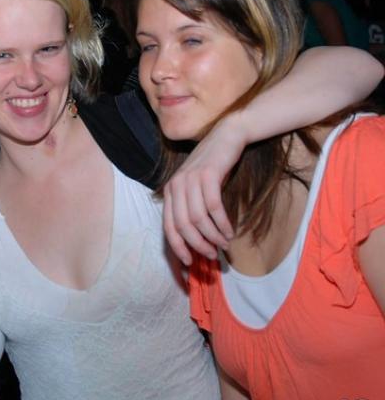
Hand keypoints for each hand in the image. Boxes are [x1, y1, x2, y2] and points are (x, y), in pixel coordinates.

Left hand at [163, 114, 244, 264]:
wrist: (225, 137)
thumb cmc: (212, 168)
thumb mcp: (195, 188)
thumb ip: (192, 209)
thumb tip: (197, 242)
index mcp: (169, 191)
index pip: (168, 226)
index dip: (178, 247)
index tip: (190, 262)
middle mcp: (176, 185)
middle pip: (183, 225)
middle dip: (198, 244)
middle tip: (212, 255)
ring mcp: (190, 179)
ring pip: (198, 219)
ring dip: (213, 236)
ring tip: (224, 243)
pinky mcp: (208, 175)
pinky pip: (214, 207)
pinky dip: (222, 223)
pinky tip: (230, 231)